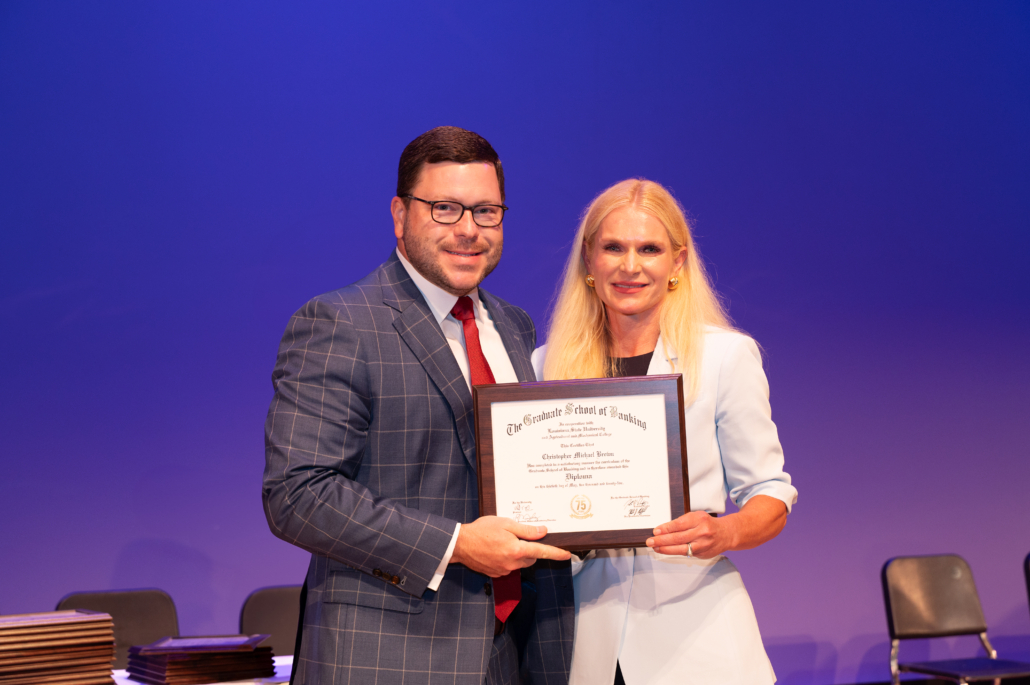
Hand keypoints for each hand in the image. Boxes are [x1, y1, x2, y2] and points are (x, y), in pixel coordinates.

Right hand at [450, 516, 571, 576]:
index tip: (567, 555)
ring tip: (502, 541)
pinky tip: (496, 550)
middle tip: (516, 536)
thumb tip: (542, 531)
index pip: (542, 552)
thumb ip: (526, 530)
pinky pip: (509, 566)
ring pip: (520, 563)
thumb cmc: (481, 531)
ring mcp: (504, 570)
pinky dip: (507, 558)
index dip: (556, 553)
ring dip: (517, 554)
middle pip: (531, 558)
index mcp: (517, 550)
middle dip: (529, 549)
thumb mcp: (505, 524)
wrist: (460, 544)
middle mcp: (512, 563)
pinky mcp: (496, 574)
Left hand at [646, 511, 730, 558]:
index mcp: (699, 519)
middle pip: (678, 538)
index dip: (666, 528)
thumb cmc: (708, 524)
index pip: (679, 524)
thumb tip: (664, 529)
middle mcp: (702, 532)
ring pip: (681, 549)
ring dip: (666, 549)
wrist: (726, 534)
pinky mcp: (702, 554)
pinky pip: (686, 553)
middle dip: (662, 540)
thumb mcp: (696, 517)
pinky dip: (674, 552)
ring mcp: (703, 545)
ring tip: (655, 547)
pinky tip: (666, 550)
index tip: (656, 531)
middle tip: (650, 541)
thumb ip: (682, 522)